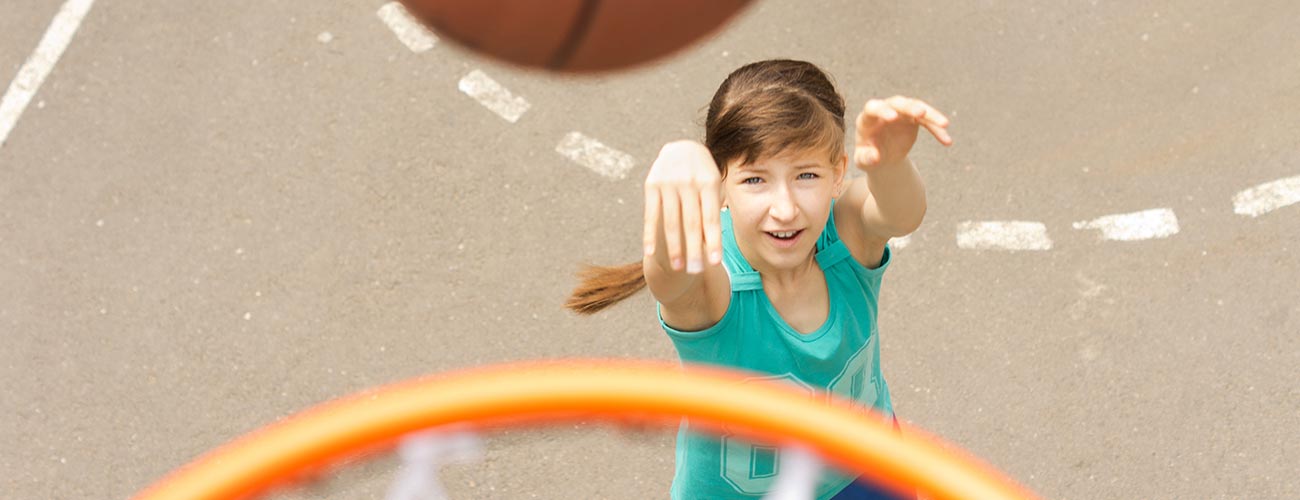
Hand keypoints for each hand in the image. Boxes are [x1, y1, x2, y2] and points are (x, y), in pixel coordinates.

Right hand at [643, 140, 722, 273]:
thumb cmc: (705, 174)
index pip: (711, 218)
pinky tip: (649, 253)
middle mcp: (689, 181)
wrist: (682, 148)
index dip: (713, 241)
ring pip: (672, 222)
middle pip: (692, 223)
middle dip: (694, 249)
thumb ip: (716, 209)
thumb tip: (715, 243)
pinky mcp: (652, 185)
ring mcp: (669, 183)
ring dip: (675, 247)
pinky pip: (651, 214)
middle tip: (696, 271)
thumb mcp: (715, 184)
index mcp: (709, 182)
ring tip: (678, 268)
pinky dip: (650, 234)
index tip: (714, 262)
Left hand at [854, 96, 952, 169]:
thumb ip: (866, 158)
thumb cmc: (868, 157)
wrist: (881, 157)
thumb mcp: (863, 161)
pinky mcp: (913, 119)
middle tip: (921, 112)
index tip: (893, 117)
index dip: (882, 111)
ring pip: (917, 108)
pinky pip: (927, 121)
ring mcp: (900, 112)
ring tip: (945, 124)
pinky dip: (937, 129)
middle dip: (910, 107)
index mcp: (867, 119)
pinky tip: (946, 140)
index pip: (873, 108)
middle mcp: (885, 110)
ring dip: (931, 115)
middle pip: (898, 103)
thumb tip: (875, 157)